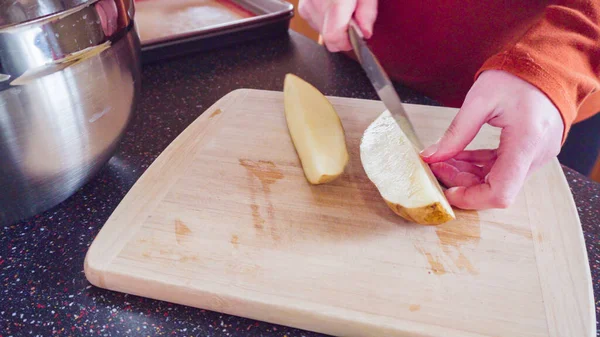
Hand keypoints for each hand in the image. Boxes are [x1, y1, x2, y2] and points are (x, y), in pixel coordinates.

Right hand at [298, 0, 377, 51]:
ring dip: (335, 26)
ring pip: (322, 32)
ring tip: (343, 7)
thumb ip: (368, 12)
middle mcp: (316, 4)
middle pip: (329, 38)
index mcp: (334, 2)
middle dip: (343, 33)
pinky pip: (316, 23)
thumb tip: (364, 33)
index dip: (346, 43)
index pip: (333, 38)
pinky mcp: (303, 7)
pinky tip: (334, 7)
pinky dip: (327, 20)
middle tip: (353, 15)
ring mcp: (307, 6)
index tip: (355, 38)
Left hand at [420, 70, 563, 208]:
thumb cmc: (517, 77)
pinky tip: (459, 156)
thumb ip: (456, 133)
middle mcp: (536, 155)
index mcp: (526, 142)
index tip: (447, 191)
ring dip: (468, 174)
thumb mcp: (480, 100)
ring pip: (498, 180)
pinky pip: (503, 168)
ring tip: (444, 159)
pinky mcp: (531, 152)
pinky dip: (480, 166)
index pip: (501, 192)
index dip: (471, 198)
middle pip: (496, 188)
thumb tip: (432, 157)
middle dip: (463, 182)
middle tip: (437, 167)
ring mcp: (536, 156)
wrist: (546, 65)